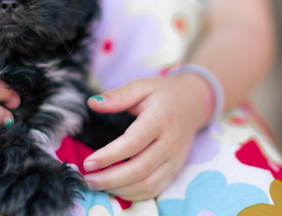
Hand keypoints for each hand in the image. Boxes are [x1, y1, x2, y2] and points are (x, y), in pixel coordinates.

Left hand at [82, 73, 212, 200]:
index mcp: (161, 119)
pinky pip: (155, 189)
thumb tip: (92, 103)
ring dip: (120, 189)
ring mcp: (175, 159)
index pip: (133, 143)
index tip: (88, 163)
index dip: (109, 156)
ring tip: (97, 185)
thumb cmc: (162, 94)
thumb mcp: (141, 86)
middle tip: (88, 180)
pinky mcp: (175, 169)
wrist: (193, 103)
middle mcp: (170, 142)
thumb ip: (118, 96)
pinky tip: (115, 189)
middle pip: (139, 169)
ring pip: (147, 184)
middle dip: (110, 179)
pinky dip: (134, 195)